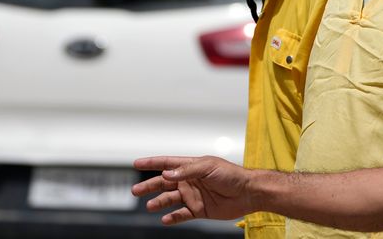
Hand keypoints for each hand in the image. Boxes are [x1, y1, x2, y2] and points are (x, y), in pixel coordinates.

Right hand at [132, 155, 253, 224]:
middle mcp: (190, 180)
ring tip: (150, 206)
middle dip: (149, 186)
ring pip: (170, 199)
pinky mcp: (199, 210)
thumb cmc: (231, 175)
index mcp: (191, 166)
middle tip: (135, 190)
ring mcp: (193, 195)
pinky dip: (173, 217)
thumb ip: (187, 171)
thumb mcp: (208, 167)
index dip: (152, 163)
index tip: (136, 163)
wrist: (247, 192)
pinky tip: (165, 219)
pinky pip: (182, 214)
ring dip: (159, 202)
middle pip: (164, 183)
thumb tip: (166, 174)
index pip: (168, 163)